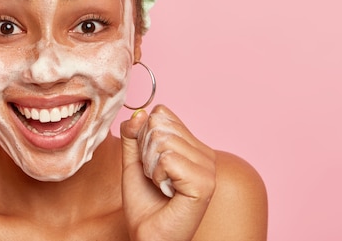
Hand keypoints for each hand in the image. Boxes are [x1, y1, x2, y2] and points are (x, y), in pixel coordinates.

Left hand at [120, 105, 215, 240]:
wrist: (147, 236)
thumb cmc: (144, 203)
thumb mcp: (133, 161)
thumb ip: (133, 135)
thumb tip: (141, 113)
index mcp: (193, 146)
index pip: (162, 114)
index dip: (144, 136)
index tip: (149, 162)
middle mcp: (206, 154)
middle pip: (160, 126)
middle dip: (146, 153)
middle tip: (155, 178)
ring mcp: (208, 169)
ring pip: (163, 141)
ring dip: (151, 166)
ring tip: (161, 185)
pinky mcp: (204, 184)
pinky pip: (168, 159)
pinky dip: (157, 175)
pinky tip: (166, 191)